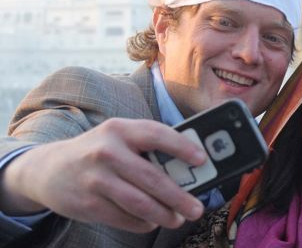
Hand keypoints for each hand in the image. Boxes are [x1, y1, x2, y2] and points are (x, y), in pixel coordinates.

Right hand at [0, 118, 206, 232]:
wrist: (49, 169)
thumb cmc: (99, 151)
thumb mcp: (119, 137)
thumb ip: (148, 145)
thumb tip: (190, 166)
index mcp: (121, 129)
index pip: (157, 134)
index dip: (182, 147)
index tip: (202, 160)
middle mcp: (107, 152)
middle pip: (152, 178)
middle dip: (179, 197)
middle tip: (197, 208)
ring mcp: (95, 179)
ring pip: (139, 203)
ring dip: (164, 215)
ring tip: (178, 219)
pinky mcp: (87, 203)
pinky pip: (124, 218)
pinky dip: (142, 223)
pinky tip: (152, 221)